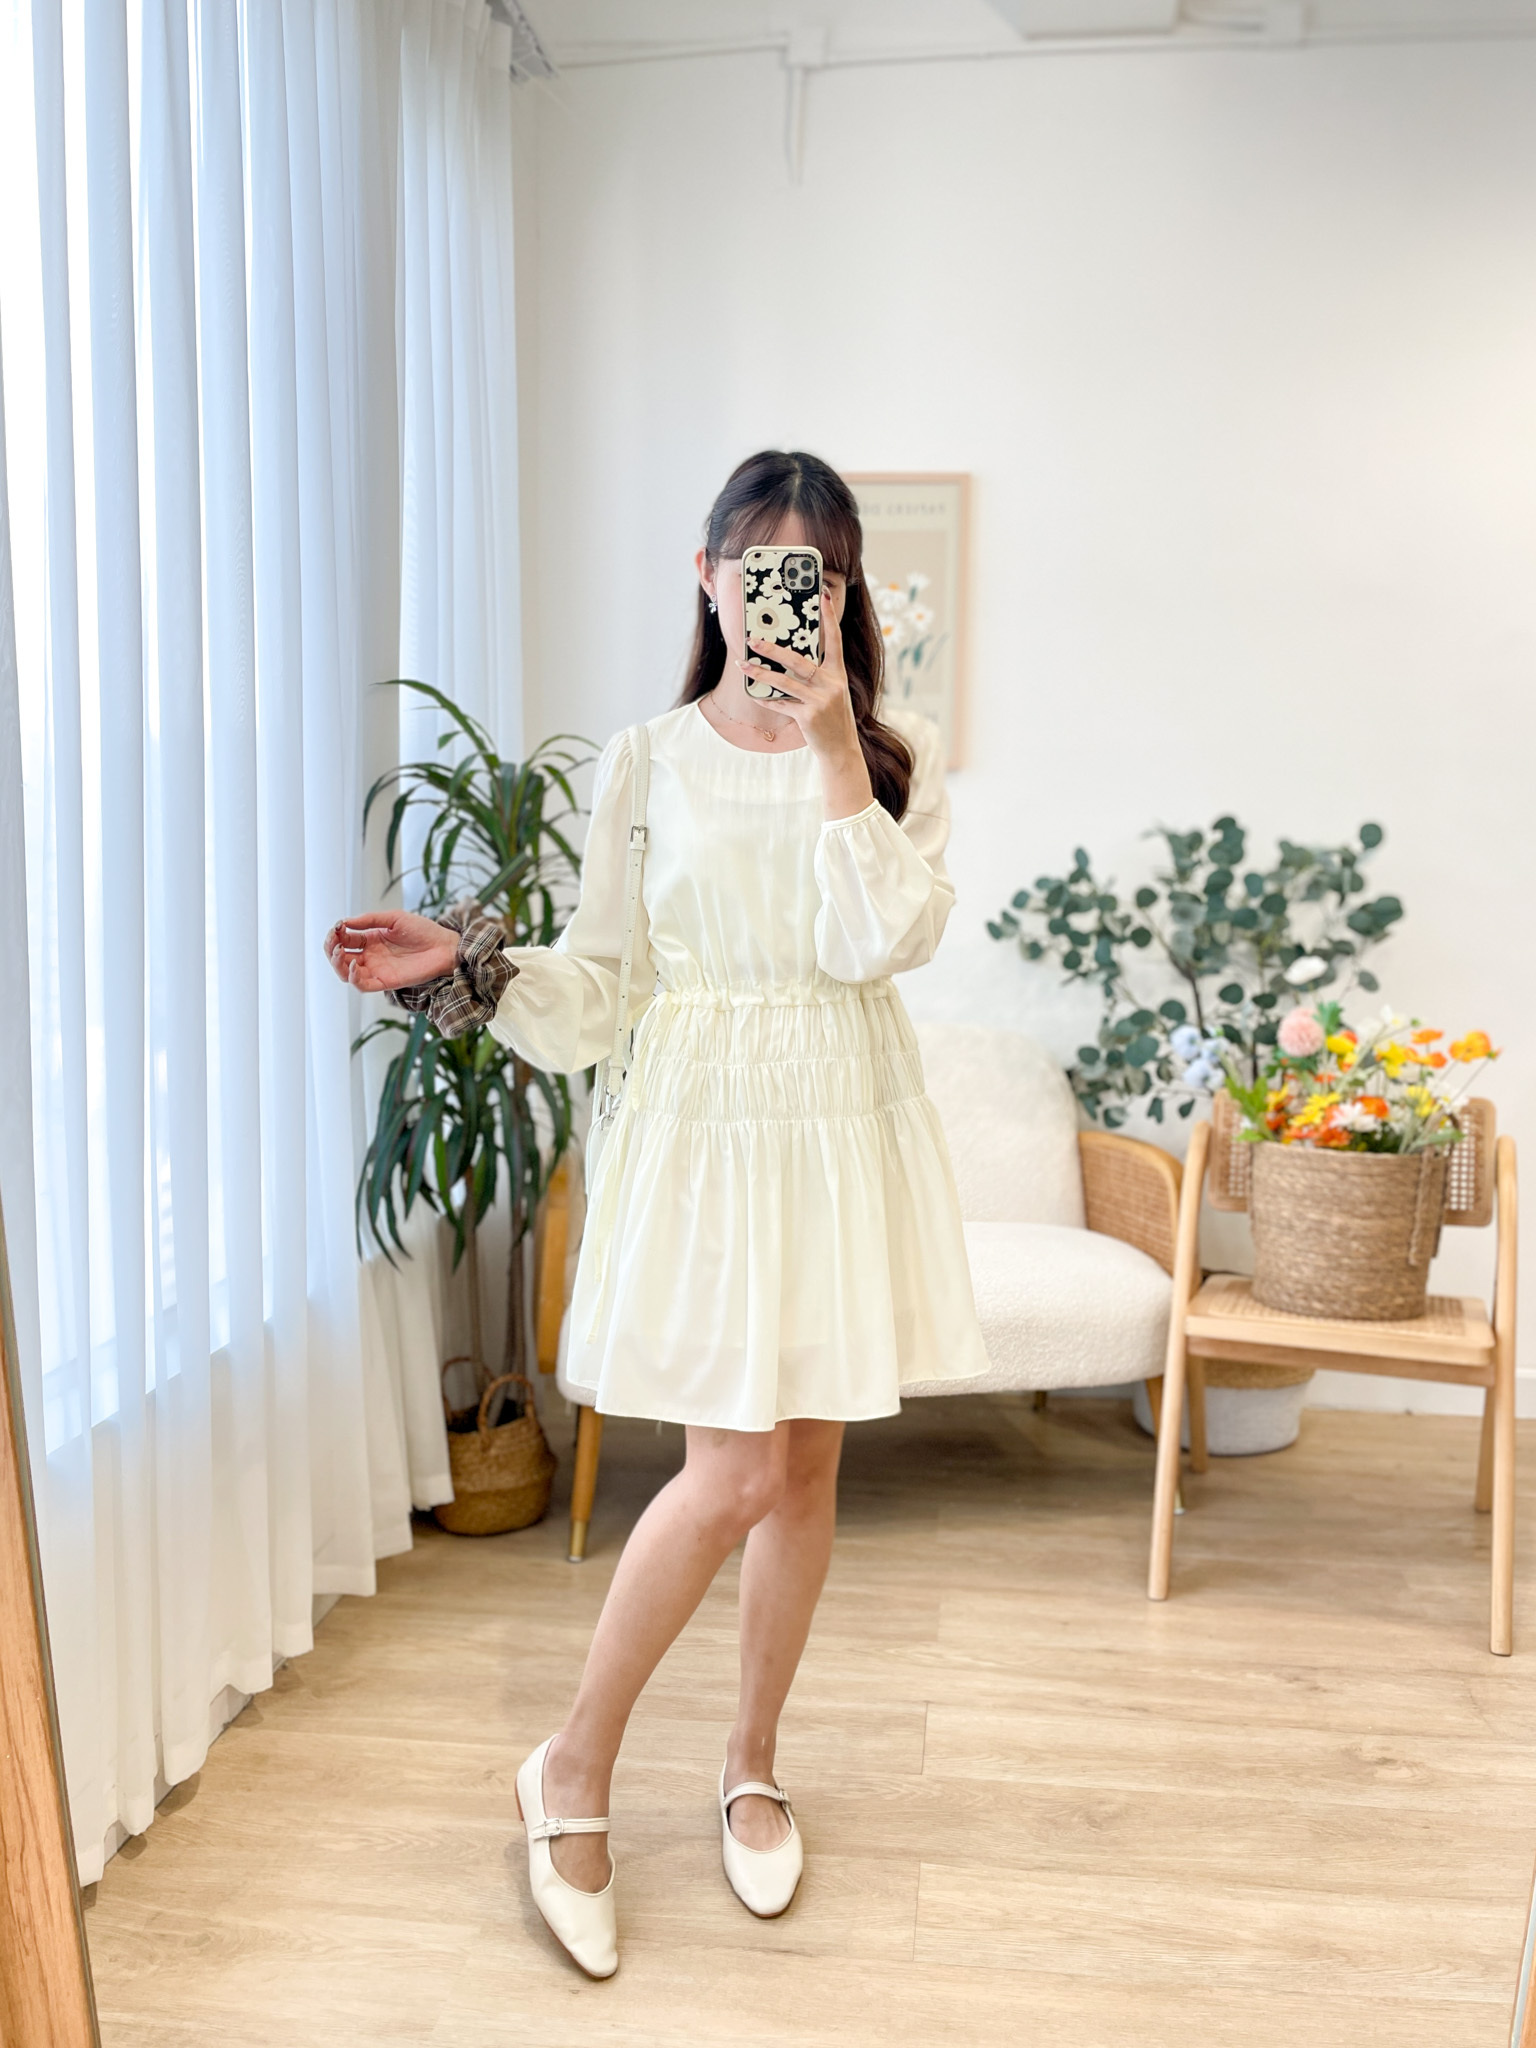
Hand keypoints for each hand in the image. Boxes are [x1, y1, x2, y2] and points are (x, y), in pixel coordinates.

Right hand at [323, 911, 457, 991]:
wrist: (445, 946)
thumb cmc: (423, 930)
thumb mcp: (394, 918)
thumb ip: (370, 920)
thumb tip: (345, 922)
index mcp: (371, 940)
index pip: (344, 940)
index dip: (336, 934)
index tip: (337, 926)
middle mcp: (371, 956)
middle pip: (340, 958)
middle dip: (331, 948)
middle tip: (334, 939)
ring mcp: (377, 970)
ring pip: (346, 973)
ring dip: (337, 963)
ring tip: (340, 951)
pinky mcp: (386, 982)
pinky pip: (363, 985)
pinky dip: (353, 978)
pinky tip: (353, 965)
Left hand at [741, 586, 874, 817]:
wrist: (841, 749)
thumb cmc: (833, 717)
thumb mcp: (831, 692)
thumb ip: (816, 675)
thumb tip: (788, 657)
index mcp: (838, 674)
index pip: (834, 640)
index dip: (829, 618)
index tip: (824, 596)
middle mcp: (831, 684)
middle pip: (798, 660)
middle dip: (772, 649)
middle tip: (752, 639)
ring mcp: (820, 701)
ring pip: (784, 682)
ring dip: (760, 672)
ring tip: (742, 664)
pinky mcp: (808, 717)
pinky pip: (781, 703)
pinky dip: (766, 699)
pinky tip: (753, 693)